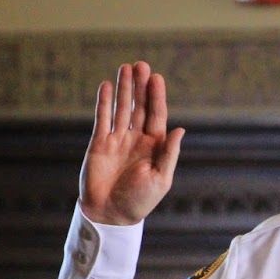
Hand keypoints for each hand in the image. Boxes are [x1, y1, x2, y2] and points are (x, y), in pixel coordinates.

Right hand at [79, 62, 184, 225]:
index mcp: (155, 146)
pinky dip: (104, 102)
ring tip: (125, 68)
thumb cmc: (139, 200)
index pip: (157, 115)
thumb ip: (168, 153)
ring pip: (121, 108)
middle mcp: (137, 139)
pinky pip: (102, 118)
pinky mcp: (99, 143)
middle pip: (140, 106)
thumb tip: (180, 129)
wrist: (110, 214)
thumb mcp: (160, 178)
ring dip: (123, 88)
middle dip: (141, 86)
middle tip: (141, 64)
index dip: (157, 96)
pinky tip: (106, 86)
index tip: (157, 78)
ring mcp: (118, 139)